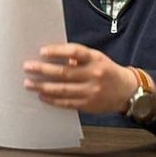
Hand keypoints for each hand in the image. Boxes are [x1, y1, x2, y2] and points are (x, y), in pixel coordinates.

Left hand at [22, 42, 138, 114]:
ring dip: (43, 87)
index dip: (58, 51)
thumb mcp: (97, 58)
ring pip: (62, 89)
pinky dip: (53, 100)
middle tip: (28, 67)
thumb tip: (54, 57)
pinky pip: (67, 103)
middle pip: (64, 73)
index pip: (74, 52)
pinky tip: (42, 96)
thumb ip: (78, 57)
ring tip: (29, 84)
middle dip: (43, 70)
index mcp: (95, 59)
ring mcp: (91, 91)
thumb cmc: (107, 71)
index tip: (42, 51)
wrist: (127, 91)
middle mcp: (93, 74)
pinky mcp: (88, 104)